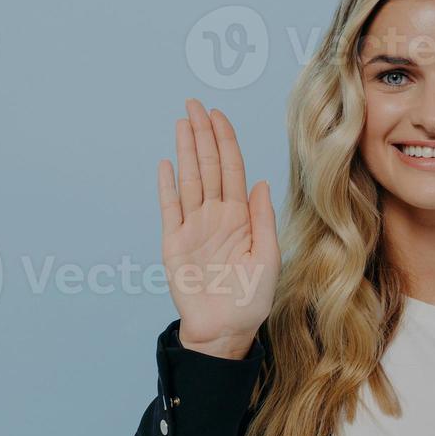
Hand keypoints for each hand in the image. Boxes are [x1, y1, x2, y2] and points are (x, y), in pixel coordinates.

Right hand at [158, 98, 279, 359]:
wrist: (225, 331)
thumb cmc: (251, 300)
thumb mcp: (267, 259)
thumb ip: (262, 220)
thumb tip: (260, 182)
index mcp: (241, 218)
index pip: (232, 170)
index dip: (226, 142)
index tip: (219, 116)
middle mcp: (216, 217)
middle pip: (208, 167)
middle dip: (203, 135)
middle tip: (195, 104)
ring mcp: (193, 228)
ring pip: (189, 180)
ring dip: (185, 151)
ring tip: (182, 122)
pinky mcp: (174, 243)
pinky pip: (169, 208)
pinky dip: (167, 186)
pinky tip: (166, 163)